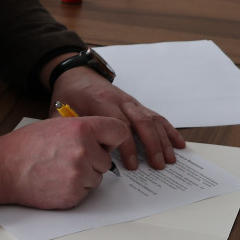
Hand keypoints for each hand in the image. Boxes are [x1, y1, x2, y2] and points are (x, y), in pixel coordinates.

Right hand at [0, 116, 129, 209]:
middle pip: (107, 159)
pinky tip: (56, 181)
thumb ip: (82, 129)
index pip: (119, 131)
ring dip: (84, 176)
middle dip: (93, 160)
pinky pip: (85, 192)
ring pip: (97, 177)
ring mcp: (80, 174)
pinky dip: (74, 189)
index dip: (112, 138)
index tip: (107, 142)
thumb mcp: (56, 124)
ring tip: (59, 169)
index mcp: (82, 128)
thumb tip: (102, 137)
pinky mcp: (73, 195)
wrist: (3, 168)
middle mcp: (84, 151)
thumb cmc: (25, 146)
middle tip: (68, 157)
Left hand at [51, 67, 184, 170]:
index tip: (131, 165)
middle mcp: (120, 100)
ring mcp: (131, 101)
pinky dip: (168, 129)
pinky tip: (178, 143)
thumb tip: (73, 156)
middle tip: (157, 166)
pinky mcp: (136, 104)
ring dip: (163, 140)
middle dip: (152, 145)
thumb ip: (67, 131)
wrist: (76, 74)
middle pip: (142, 121)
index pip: (120, 125)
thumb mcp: (60, 110)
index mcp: (101, 101)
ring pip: (152, 119)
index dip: (127, 146)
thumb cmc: (69, 94)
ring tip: (170, 160)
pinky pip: (156, 116)